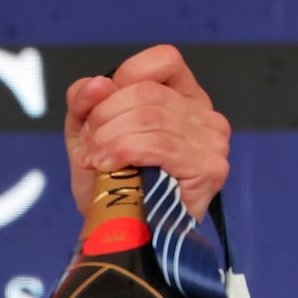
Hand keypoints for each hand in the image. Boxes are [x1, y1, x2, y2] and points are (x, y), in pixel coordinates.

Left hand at [65, 45, 232, 220]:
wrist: (119, 236)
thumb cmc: (109, 185)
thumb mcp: (88, 134)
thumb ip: (85, 102)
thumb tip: (99, 84)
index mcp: (184, 98)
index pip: (165, 60)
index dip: (125, 78)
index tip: (99, 113)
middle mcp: (205, 115)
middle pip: (149, 93)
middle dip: (106, 117)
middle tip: (87, 146)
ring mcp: (212, 140)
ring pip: (151, 117)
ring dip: (110, 138)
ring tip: (93, 160)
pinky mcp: (210, 167)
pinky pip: (160, 145)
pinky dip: (124, 151)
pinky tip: (108, 167)